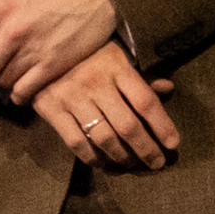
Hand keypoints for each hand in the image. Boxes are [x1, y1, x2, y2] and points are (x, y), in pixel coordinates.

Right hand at [29, 40, 180, 168]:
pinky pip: (76, 142)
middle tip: (157, 164)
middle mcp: (96, 83)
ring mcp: (72, 98)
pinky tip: (104, 164)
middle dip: (146, 149)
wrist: (41, 48)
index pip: (145, 101)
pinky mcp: (52, 110)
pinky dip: (92, 158)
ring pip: (103, 138)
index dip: (162, 125)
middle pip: (127, 125)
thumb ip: (140, 78)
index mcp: (117, 67)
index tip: (173, 143)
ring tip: (132, 165)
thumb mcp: (117, 56)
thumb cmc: (87, 54)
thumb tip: (167, 89)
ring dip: (121, 157)